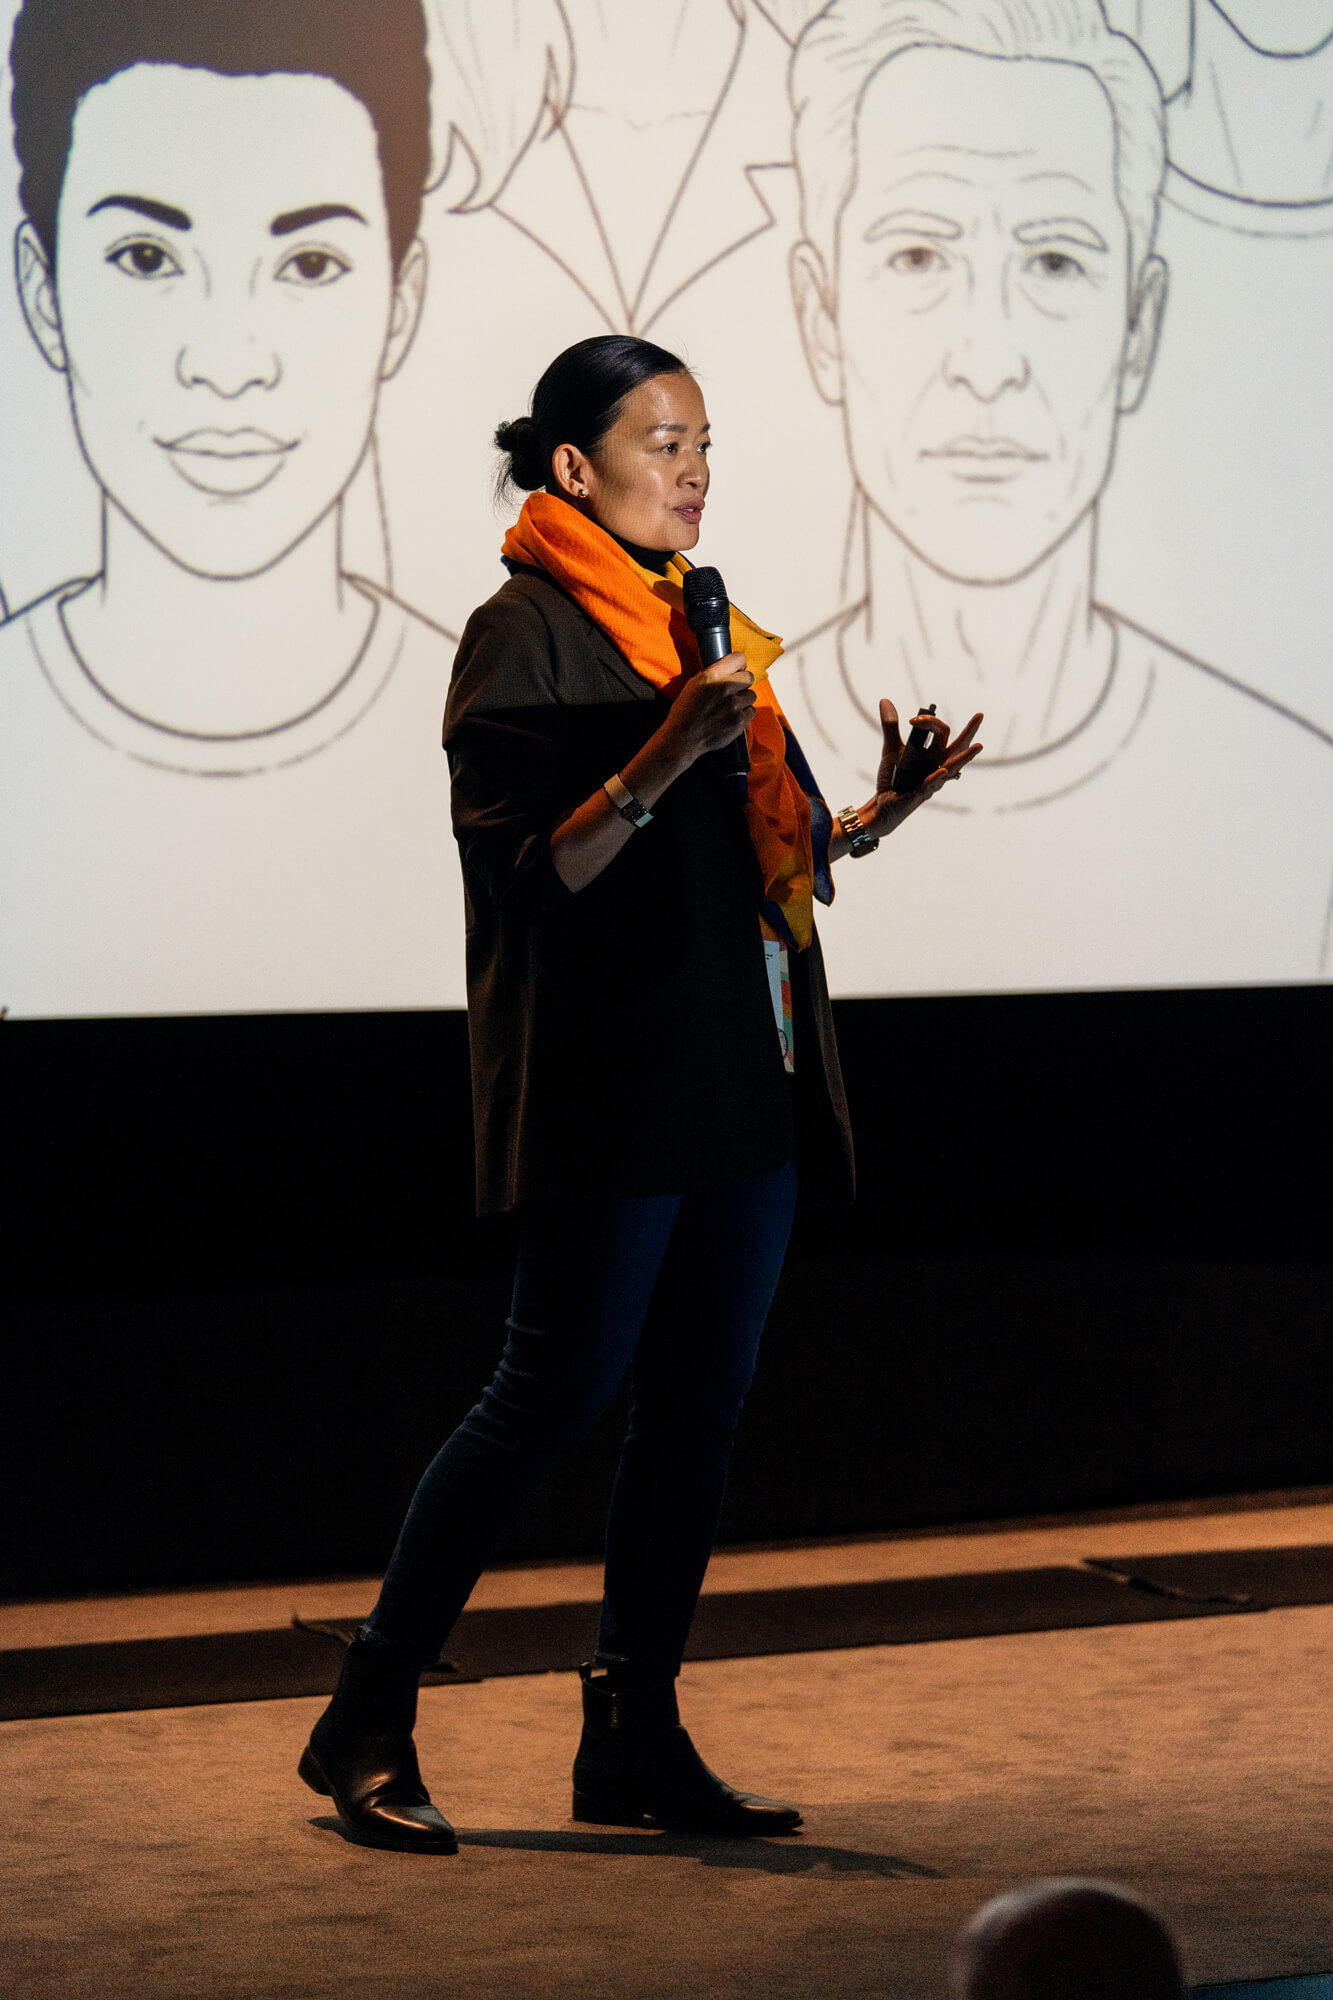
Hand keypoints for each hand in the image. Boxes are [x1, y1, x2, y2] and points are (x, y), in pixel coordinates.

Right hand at [656, 653, 756, 767]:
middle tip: (733, 692)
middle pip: (749, 677)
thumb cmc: (685, 712)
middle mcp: (724, 687)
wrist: (682, 738)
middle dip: (742, 684)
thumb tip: (729, 669)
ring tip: (729, 708)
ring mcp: (733, 706)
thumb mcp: (693, 684)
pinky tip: (731, 718)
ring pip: (751, 695)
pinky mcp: (739, 721)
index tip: (737, 670)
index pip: (740, 658)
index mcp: (712, 675)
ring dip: (743, 701)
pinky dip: (744, 715)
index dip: (739, 665)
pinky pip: (751, 712)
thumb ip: (713, 674)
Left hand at [862, 700, 983, 839]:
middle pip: (957, 747)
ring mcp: (932, 780)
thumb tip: (885, 701)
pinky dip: (936, 777)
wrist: (881, 803)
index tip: (912, 720)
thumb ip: (891, 727)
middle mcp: (937, 766)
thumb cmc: (892, 778)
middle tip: (979, 715)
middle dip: (969, 731)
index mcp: (933, 754)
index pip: (941, 732)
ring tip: (979, 746)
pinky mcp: (920, 794)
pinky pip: (931, 785)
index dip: (929, 722)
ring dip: (965, 757)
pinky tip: (943, 770)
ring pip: (952, 767)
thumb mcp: (891, 749)